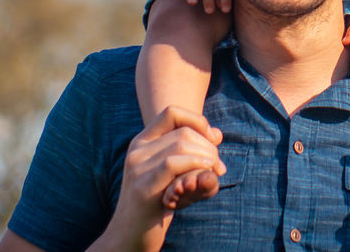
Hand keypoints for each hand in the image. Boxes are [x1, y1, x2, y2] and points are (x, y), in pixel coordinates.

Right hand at [99, 106, 225, 251]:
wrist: (131, 236)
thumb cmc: (159, 205)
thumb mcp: (182, 176)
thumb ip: (198, 154)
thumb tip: (217, 134)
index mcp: (142, 142)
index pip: (172, 112)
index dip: (198, 122)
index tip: (213, 141)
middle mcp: (137, 150)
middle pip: (183, 132)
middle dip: (209, 147)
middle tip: (218, 169)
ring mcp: (137, 167)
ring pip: (181, 144)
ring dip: (206, 158)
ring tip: (211, 176)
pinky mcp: (142, 187)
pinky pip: (173, 164)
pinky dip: (195, 165)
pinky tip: (205, 176)